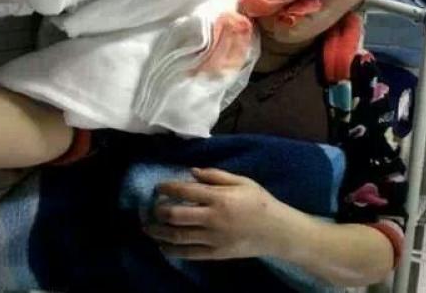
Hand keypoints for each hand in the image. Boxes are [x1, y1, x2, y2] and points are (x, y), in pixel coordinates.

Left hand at [144, 167, 286, 259]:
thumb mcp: (242, 181)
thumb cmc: (259, 202)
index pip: (185, 191)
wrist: (276, 231)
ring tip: (149, 228)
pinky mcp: (215, 253)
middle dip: (159, 211)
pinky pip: (189, 254)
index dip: (167, 188)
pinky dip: (173, 251)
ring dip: (159, 232)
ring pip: (178, 236)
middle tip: (153, 208)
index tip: (159, 187)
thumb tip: (191, 172)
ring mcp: (213, 238)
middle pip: (176, 215)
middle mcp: (213, 218)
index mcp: (219, 198)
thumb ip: (215, 175)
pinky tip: (163, 246)